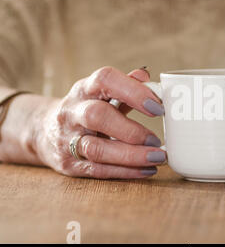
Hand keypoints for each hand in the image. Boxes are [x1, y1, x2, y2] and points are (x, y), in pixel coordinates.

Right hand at [34, 66, 165, 178]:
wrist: (43, 130)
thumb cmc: (85, 108)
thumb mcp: (100, 92)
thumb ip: (124, 85)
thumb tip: (145, 75)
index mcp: (84, 89)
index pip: (105, 80)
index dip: (133, 91)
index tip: (158, 107)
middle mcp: (72, 112)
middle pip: (97, 116)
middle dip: (130, 130)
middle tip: (156, 140)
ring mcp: (67, 139)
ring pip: (96, 149)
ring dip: (131, 156)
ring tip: (157, 157)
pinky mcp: (68, 164)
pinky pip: (98, 170)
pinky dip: (125, 171)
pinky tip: (147, 170)